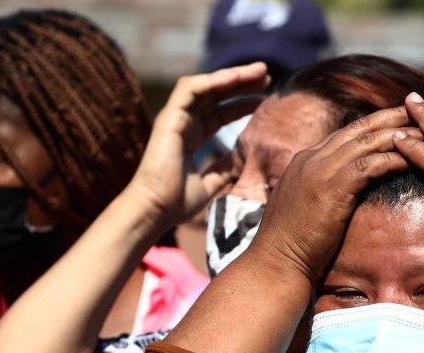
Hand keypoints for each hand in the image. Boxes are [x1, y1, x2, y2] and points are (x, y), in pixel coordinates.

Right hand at [130, 62, 269, 223]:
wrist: (155, 210)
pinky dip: (214, 80)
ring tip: (260, 70)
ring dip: (233, 76)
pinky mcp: (169, 116)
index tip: (265, 98)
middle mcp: (183, 124)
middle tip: (268, 77)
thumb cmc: (176, 203)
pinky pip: (192, 88)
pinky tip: (236, 77)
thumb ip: (222, 171)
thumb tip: (239, 164)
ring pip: (206, 86)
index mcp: (191, 138)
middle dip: (242, 84)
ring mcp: (175, 118)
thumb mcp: (210, 185)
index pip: (220, 113)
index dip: (242, 104)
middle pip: (216, 95)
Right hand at [250, 107, 415, 281]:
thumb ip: (320, 190)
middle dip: (393, 116)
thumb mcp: (304, 207)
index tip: (400, 120)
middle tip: (421, 110)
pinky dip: (393, 159)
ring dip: (401, 135)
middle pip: (360, 127)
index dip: (375, 124)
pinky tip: (413, 159)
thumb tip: (342, 191)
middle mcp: (312, 158)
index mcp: (305, 160)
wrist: (275, 263)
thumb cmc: (291, 245)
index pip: (346, 133)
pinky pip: (369, 165)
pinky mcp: (331, 188)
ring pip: (367, 141)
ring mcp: (320, 170)